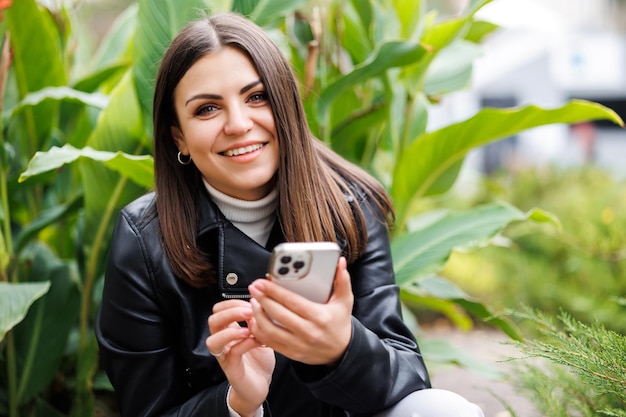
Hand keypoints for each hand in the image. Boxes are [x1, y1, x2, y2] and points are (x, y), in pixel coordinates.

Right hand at [206, 299, 274, 416]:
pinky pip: (233, 352)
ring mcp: (225, 355)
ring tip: (248, 328)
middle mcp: (223, 342)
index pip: (219, 309)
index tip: (250, 302)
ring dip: (231, 329)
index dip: (232, 303)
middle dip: (231, 311)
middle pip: (213, 320)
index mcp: (228, 330)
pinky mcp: (232, 368)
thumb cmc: (259, 360)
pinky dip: (245, 343)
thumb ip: (259, 321)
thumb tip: (260, 304)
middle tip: (249, 311)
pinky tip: (256, 341)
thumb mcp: (261, 334)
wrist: (260, 385)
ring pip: (213, 339)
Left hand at [248, 256, 353, 365]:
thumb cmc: (340, 323)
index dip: (274, 291)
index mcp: (319, 317)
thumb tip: (340, 262)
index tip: (262, 282)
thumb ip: (342, 281)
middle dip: (262, 299)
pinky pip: (270, 342)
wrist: (341, 352)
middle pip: (278, 314)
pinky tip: (255, 319)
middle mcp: (308, 332)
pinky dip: (259, 330)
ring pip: (270, 330)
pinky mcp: (292, 353)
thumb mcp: (344, 301)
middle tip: (254, 288)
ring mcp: (299, 345)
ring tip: (253, 302)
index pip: (292, 302)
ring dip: (258, 315)